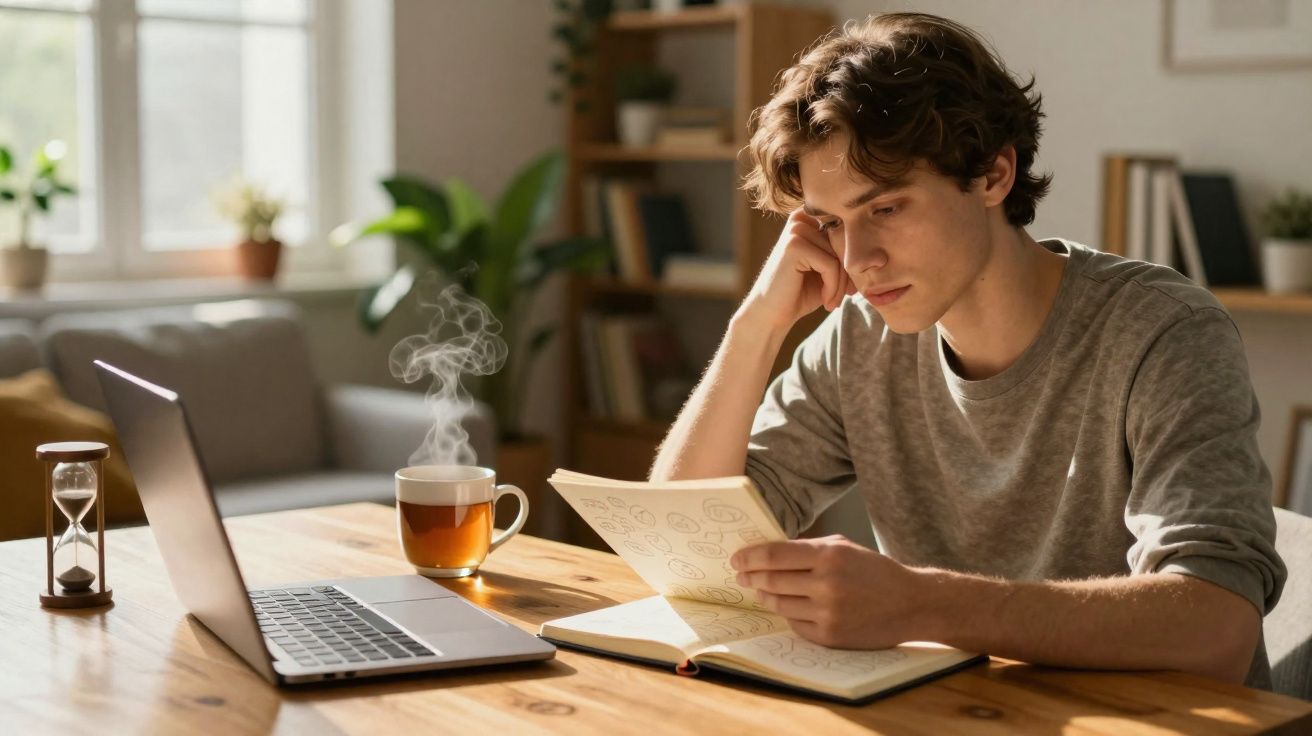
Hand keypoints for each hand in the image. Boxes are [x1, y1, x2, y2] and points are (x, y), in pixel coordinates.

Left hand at [730, 535, 922, 648]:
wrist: (911, 604)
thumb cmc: (874, 571)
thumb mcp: (844, 547)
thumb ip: (808, 549)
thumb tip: (768, 554)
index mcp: (829, 555)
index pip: (775, 555)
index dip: (750, 557)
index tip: (737, 559)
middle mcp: (826, 583)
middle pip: (772, 580)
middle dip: (752, 577)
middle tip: (742, 575)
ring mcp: (828, 613)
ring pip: (780, 604)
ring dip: (766, 596)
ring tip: (761, 590)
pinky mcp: (830, 636)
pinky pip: (795, 624)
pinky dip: (789, 614)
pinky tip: (789, 606)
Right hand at [736, 208, 856, 331]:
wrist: (772, 315)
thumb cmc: (800, 293)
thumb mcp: (826, 269)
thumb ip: (843, 253)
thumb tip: (876, 250)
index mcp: (807, 219)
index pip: (846, 232)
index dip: (851, 260)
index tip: (851, 287)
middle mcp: (800, 219)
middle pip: (843, 243)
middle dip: (848, 274)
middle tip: (845, 297)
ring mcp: (795, 231)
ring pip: (839, 256)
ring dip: (841, 284)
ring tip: (833, 301)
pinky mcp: (794, 246)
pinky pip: (830, 265)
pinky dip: (833, 287)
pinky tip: (826, 301)